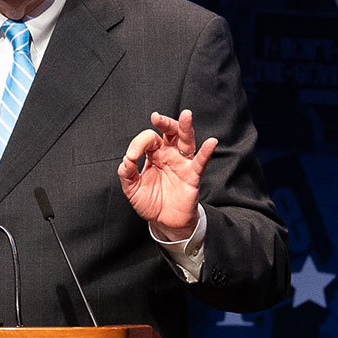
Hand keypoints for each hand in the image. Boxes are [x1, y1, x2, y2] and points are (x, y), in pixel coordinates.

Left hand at [118, 109, 215, 240]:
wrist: (164, 221)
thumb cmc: (150, 202)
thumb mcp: (132, 189)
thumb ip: (127, 174)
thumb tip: (126, 160)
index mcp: (154, 155)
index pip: (148, 140)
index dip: (138, 144)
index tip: (131, 156)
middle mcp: (169, 155)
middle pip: (170, 132)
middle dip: (164, 122)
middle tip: (156, 117)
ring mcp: (182, 163)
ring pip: (185, 141)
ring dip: (185, 128)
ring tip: (186, 115)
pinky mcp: (192, 175)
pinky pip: (200, 162)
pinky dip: (206, 152)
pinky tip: (210, 142)